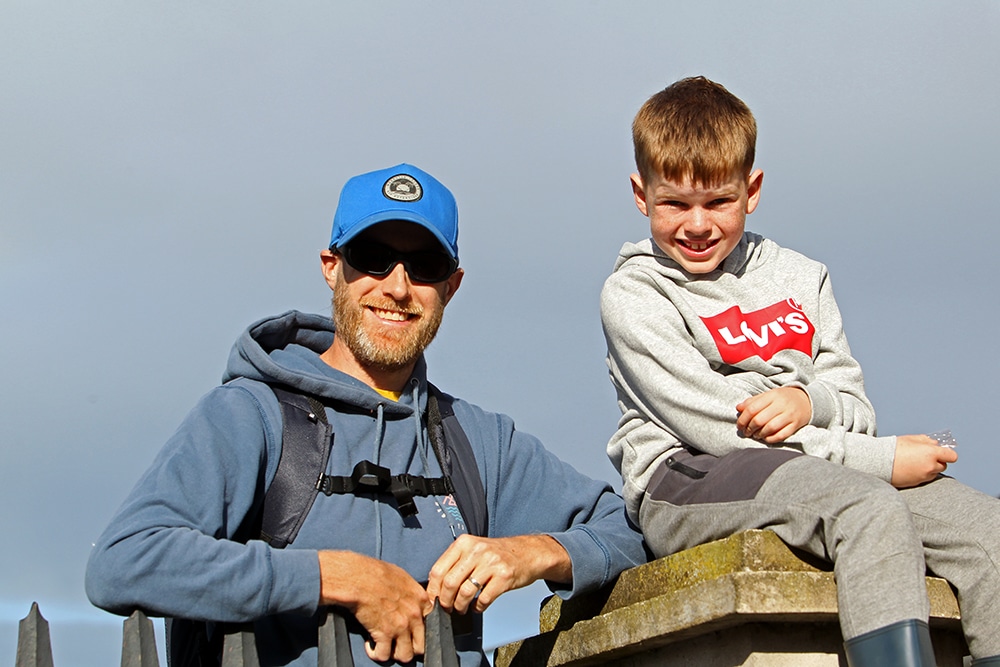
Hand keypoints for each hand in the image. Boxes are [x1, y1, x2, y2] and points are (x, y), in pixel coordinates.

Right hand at [317, 550, 431, 662]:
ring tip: (386, 646)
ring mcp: (401, 626)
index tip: (413, 633)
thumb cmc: (374, 573)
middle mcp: (414, 615)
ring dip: (394, 653)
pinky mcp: (384, 634)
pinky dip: (376, 653)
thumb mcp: (401, 577)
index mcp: (420, 599)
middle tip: (399, 644)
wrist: (358, 577)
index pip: (433, 624)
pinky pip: (384, 655)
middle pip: (421, 645)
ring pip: (405, 656)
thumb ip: (411, 593)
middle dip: (410, 647)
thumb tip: (412, 601)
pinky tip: (371, 645)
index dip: (422, 631)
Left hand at [426, 534, 570, 614]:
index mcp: (464, 543)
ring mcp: (491, 563)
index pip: (438, 569)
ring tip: (461, 609)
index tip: (433, 600)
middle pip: (450, 582)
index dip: (433, 589)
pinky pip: (484, 599)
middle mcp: (477, 550)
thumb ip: (455, 563)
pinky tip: (478, 607)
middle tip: (447, 608)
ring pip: (465, 592)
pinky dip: (477, 608)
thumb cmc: (498, 554)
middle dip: (445, 601)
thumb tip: (435, 587)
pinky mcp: (504, 577)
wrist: (527, 552)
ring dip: (460, 606)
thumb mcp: (474, 549)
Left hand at [736, 387, 810, 443]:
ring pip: (770, 428)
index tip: (739, 426)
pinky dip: (771, 438)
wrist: (807, 400)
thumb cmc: (783, 398)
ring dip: (759, 434)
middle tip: (746, 432)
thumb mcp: (768, 395)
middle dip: (749, 428)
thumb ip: (753, 401)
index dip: (742, 419)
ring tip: (755, 435)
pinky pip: (782, 435)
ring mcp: (790, 415)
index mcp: (772, 395)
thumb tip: (738, 408)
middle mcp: (781, 404)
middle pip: (760, 419)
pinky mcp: (796, 425)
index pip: (752, 408)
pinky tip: (766, 438)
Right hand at [891, 434, 957, 487]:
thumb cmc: (893, 448)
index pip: (952, 456)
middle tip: (925, 456)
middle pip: (943, 465)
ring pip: (934, 473)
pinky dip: (921, 474)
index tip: (943, 452)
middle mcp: (930, 466)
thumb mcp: (911, 439)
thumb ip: (927, 440)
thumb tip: (935, 444)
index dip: (947, 453)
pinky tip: (910, 469)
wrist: (879, 461)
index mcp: (931, 453)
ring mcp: (924, 476)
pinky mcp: (917, 484)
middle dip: (937, 461)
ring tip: (915, 463)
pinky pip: (924, 479)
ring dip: (929, 469)